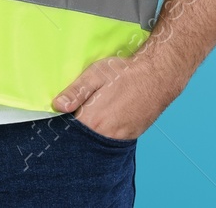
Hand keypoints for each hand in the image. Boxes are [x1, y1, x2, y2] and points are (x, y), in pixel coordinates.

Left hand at [51, 54, 168, 141]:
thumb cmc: (125, 73)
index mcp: (93, 119)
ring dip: (91, 132)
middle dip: (75, 130)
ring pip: (97, 142)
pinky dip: (105, 134)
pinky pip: (112, 141)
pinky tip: (105, 119)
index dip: (62, 123)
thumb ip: (76, 92)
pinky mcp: (131, 137)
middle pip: (82, 139)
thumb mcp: (94, 75)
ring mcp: (120, 138)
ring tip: (94, 113)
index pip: (68, 131)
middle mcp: (106, 134)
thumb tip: (57, 105)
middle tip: (78, 111)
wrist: (157, 76)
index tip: (61, 114)